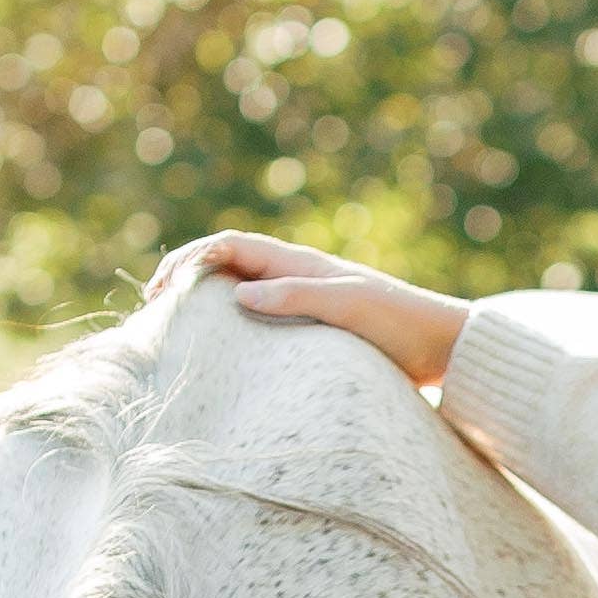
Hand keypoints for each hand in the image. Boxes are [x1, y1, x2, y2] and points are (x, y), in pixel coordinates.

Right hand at [163, 231, 469, 389]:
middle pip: (227, 264)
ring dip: (206, 300)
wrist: (444, 347)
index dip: (189, 259)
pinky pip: (262, 317)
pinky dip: (233, 323)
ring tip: (176, 329)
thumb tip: (237, 294)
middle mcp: (296, 276)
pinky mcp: (315, 328)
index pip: (228, 245)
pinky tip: (223, 352)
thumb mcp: (348, 308)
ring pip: (241, 289)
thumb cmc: (400, 325)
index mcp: (298, 263)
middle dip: (186, 278)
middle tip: (153, 309)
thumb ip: (296, 297)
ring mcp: (304, 300)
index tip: (160, 290)